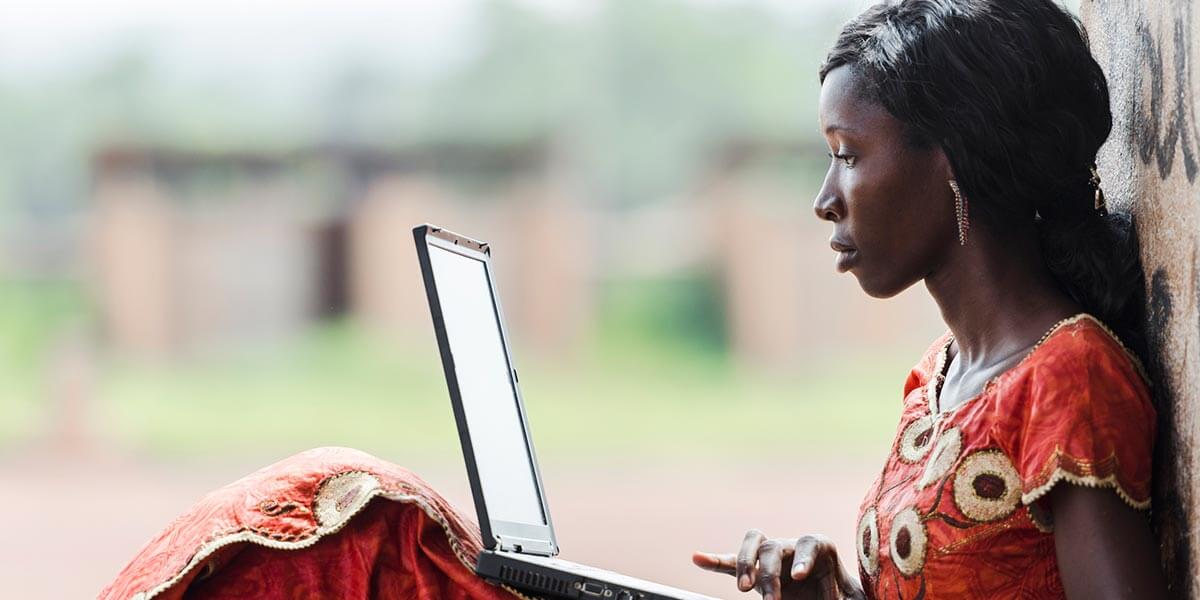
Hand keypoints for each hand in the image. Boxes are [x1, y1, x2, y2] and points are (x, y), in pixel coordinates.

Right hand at [692, 530, 864, 599]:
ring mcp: (771, 557)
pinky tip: (697, 557)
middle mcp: (793, 548)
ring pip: (753, 545)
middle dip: (770, 574)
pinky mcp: (754, 571)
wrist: (827, 598)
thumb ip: (848, 599)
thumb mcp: (850, 599)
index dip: (804, 557)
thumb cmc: (840, 597)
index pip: (810, 543)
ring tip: (744, 588)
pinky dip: (715, 560)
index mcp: (820, 549)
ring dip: (745, 564)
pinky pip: (731, 562)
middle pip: (776, 546)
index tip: (799, 577)